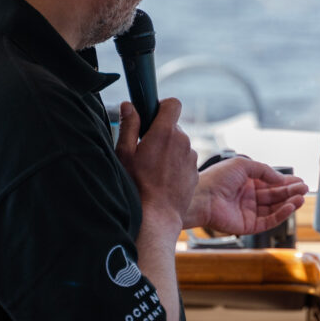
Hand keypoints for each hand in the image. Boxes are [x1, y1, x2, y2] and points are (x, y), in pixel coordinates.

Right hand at [115, 99, 198, 228]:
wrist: (156, 216)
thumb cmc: (137, 186)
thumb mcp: (124, 153)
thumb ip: (128, 125)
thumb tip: (129, 106)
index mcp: (165, 132)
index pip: (173, 104)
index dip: (162, 107)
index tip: (152, 117)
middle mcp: (183, 141)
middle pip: (174, 127)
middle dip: (161, 134)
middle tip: (145, 151)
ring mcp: (191, 157)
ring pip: (179, 145)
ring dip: (168, 151)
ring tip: (152, 170)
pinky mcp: (195, 172)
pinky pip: (184, 161)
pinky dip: (175, 166)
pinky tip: (162, 180)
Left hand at [185, 157, 307, 234]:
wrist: (202, 197)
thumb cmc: (216, 179)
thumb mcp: (243, 165)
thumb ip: (264, 170)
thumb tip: (281, 179)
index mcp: (246, 183)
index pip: (271, 183)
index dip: (285, 182)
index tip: (299, 181)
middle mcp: (248, 197)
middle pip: (275, 196)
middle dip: (290, 192)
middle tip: (304, 188)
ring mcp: (249, 212)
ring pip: (274, 209)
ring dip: (288, 203)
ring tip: (300, 198)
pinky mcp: (248, 226)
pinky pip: (268, 221)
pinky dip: (280, 214)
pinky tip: (289, 206)